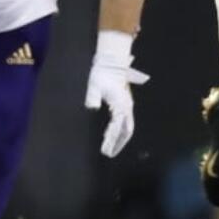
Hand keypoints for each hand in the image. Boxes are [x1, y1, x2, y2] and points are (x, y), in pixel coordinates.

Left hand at [84, 37, 149, 157]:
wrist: (111, 64)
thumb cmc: (102, 74)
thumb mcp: (95, 85)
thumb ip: (93, 97)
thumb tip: (92, 107)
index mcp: (121, 104)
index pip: (117, 127)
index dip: (111, 141)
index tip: (105, 151)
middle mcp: (126, 107)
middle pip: (126, 131)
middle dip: (118, 144)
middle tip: (109, 154)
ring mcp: (127, 106)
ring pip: (126, 127)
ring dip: (119, 139)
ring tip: (109, 148)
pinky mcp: (124, 104)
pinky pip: (123, 121)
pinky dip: (118, 131)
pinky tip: (108, 135)